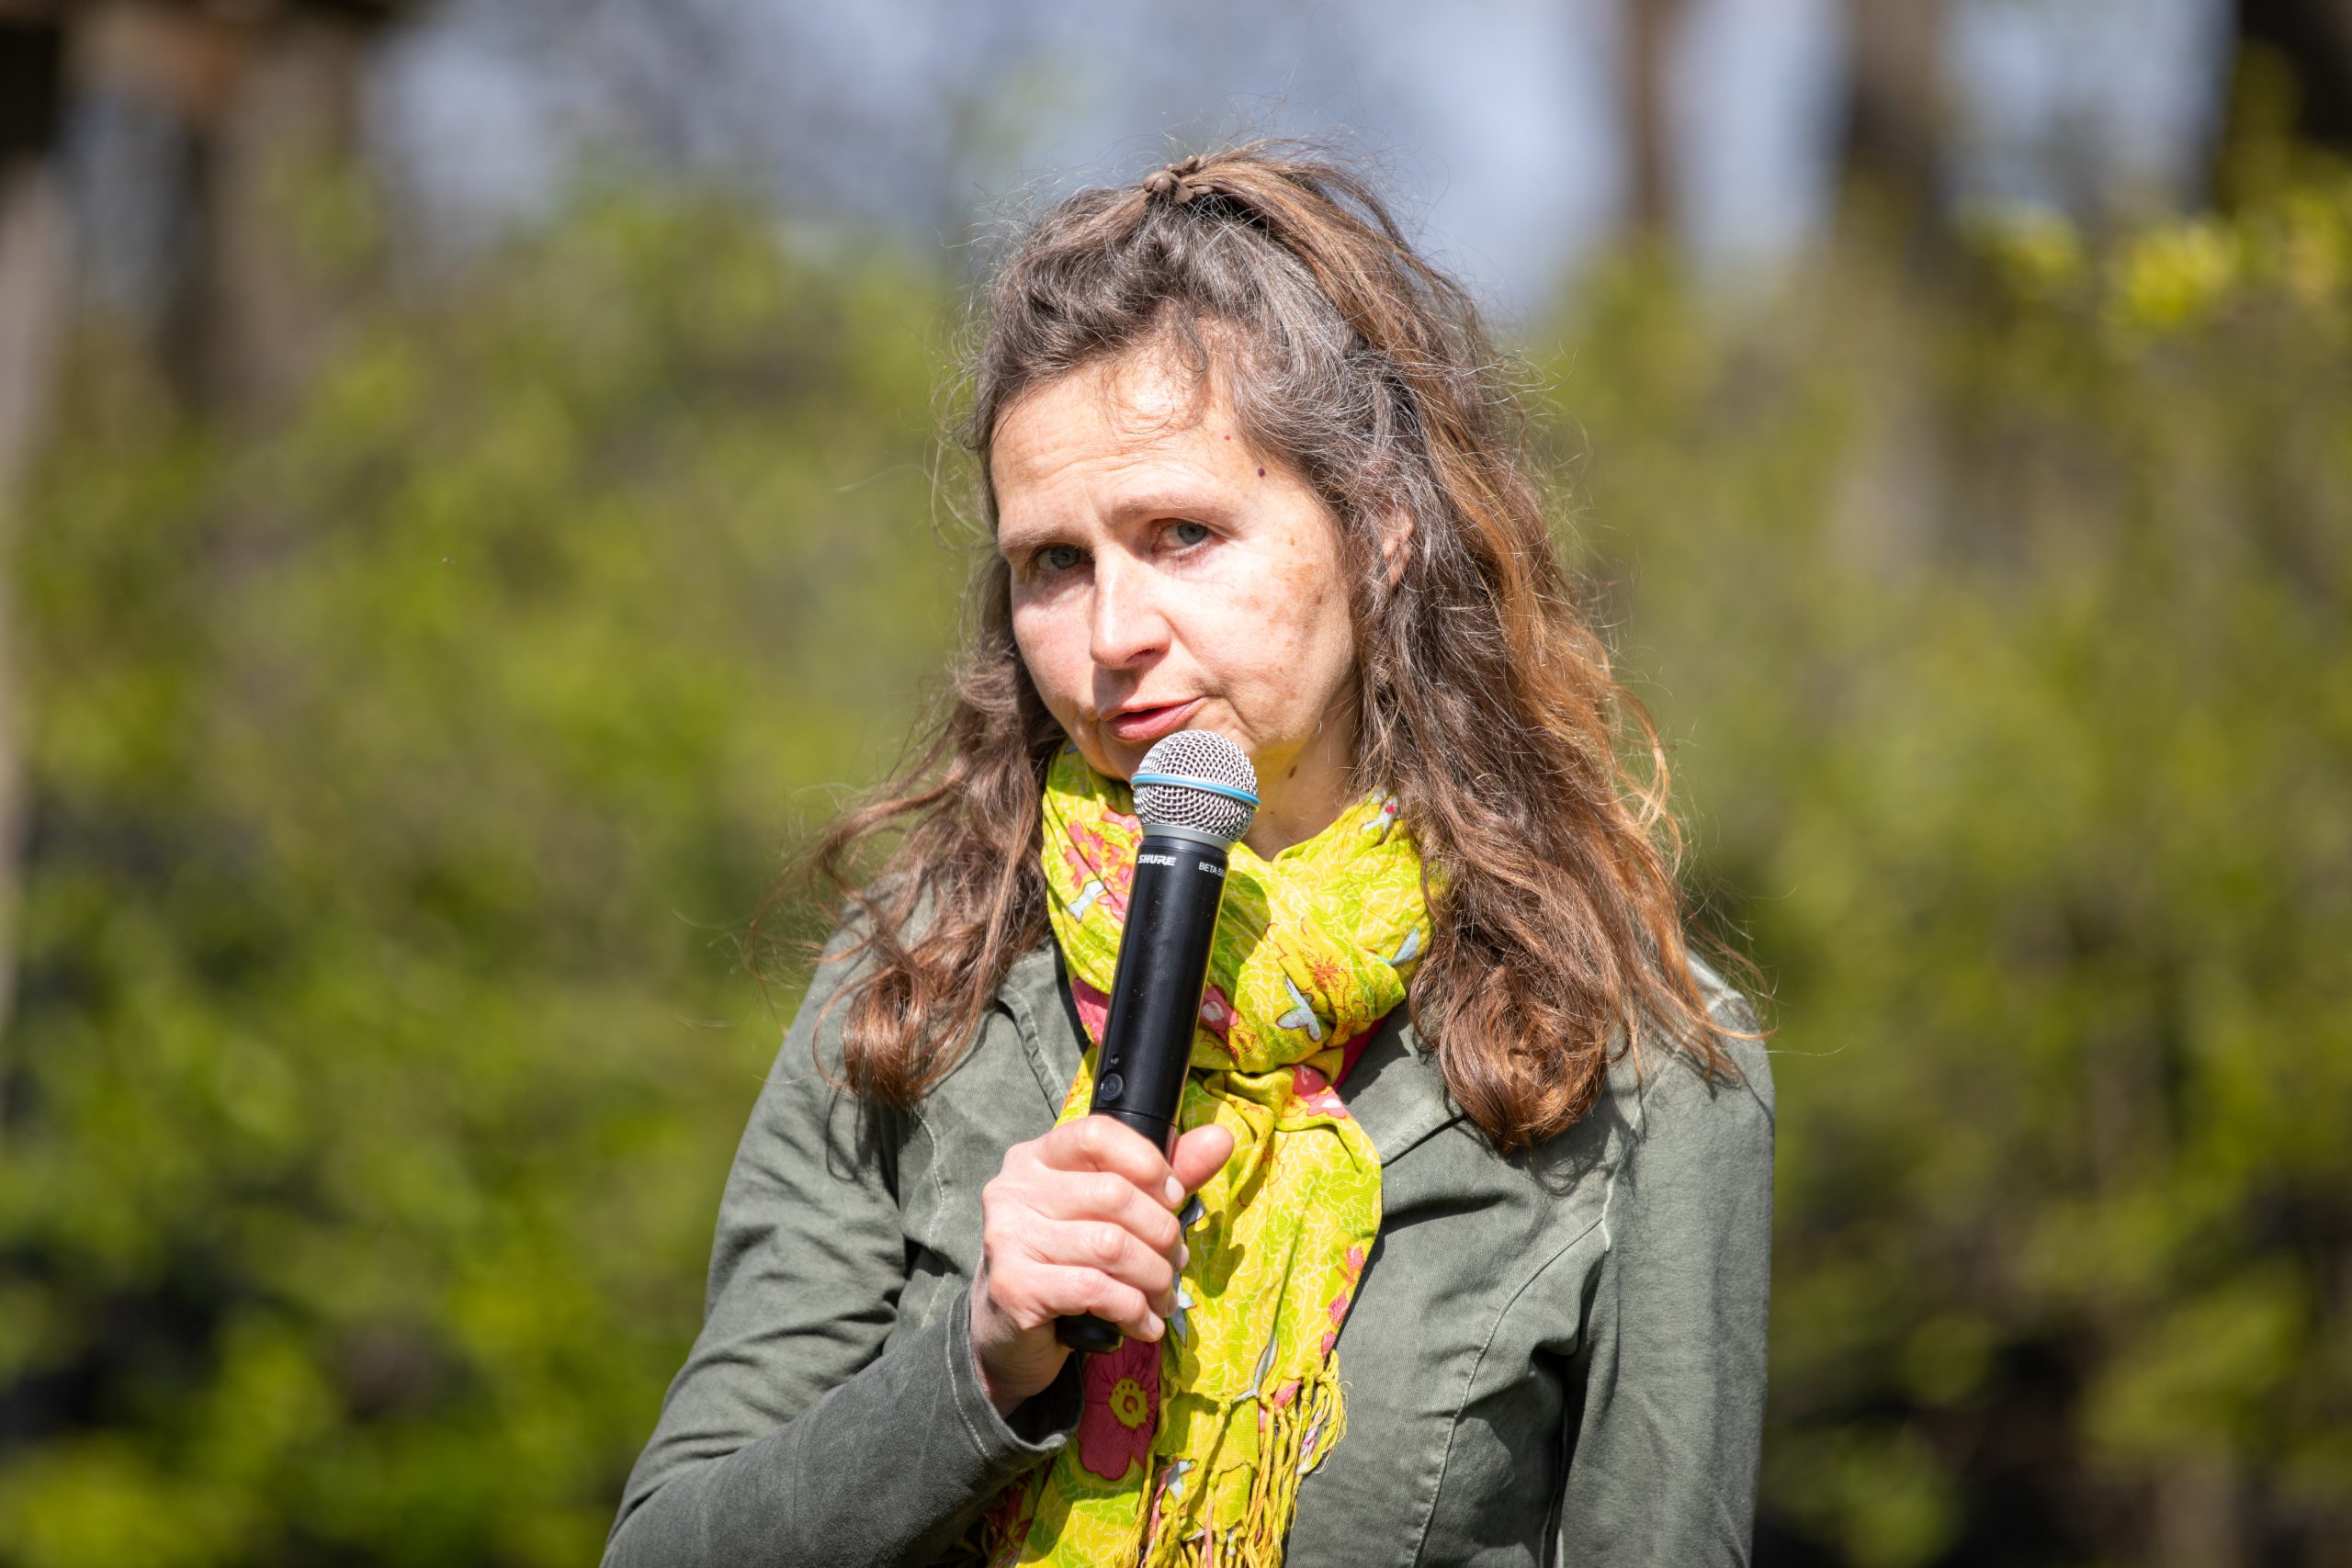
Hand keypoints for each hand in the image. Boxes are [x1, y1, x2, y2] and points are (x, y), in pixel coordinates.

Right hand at [968, 1115, 1235, 1416]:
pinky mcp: (1014, 1287)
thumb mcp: (1110, 1215)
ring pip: (1111, 1245)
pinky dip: (1134, 1310)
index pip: (1096, 1134)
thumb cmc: (1065, 1263)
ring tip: (1164, 1296)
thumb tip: (1220, 1139)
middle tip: (1176, 1261)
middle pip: (1114, 1194)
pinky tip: (1144, 1322)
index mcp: (1035, 1158)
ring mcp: (1007, 1238)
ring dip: (1154, 1277)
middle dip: (1162, 1233)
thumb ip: (1160, 1178)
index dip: (1147, 1162)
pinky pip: (1096, 1289)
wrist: (1008, 1335)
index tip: (1173, 1196)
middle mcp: (1013, 1190)